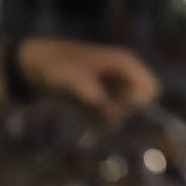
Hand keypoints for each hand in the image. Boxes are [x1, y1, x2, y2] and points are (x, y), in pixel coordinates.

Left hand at [18, 39, 159, 126]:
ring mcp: (113, 87)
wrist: (33, 65)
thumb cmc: (55, 66)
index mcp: (126, 63)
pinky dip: (98, 122)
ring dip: (107, 121)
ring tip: (86, 117)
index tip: (115, 110)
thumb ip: (92, 96)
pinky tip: (83, 119)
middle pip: (138, 104)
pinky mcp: (102, 98)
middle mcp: (124, 75)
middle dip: (120, 115)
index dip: (139, 104)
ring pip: (123, 113)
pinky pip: (110, 117)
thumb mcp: (72, 80)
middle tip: (96, 115)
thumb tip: (112, 116)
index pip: (151, 89)